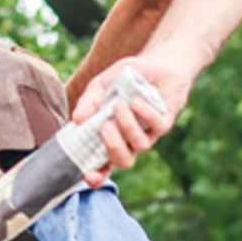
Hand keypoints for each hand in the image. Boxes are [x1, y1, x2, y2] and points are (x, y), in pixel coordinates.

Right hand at [71, 56, 190, 182]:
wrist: (156, 65)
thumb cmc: (126, 79)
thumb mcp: (101, 85)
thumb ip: (89, 101)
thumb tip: (76, 119)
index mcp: (111, 137)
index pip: (103, 166)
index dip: (97, 176)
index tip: (88, 175)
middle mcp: (130, 141)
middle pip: (124, 161)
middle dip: (113, 147)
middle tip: (105, 126)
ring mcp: (149, 133)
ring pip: (140, 145)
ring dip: (127, 126)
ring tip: (119, 105)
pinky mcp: (165, 123)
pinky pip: (156, 126)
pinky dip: (144, 113)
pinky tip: (136, 101)